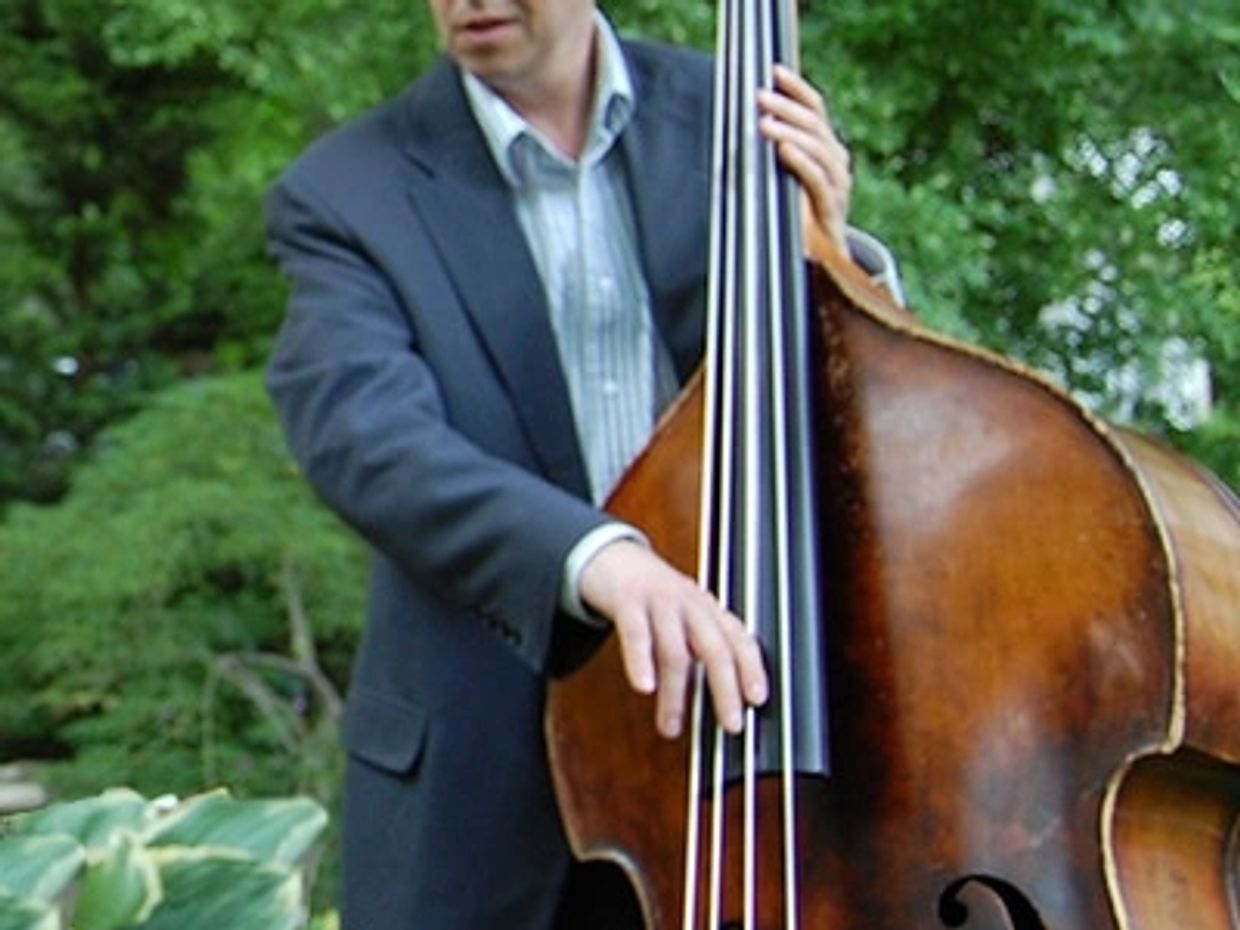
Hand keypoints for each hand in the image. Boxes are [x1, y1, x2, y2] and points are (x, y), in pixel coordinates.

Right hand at [577, 540, 768, 738]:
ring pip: (675, 649)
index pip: (740, 638)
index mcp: (709, 611)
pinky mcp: (628, 602)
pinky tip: (643, 686)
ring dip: (675, 693)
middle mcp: (691, 604)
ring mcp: (660, 602)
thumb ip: (704, 648)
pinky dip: (641, 661)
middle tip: (731, 724)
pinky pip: (637, 634)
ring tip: (671, 726)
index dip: (752, 668)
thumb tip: (721, 699)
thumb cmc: (656, 597)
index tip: (757, 699)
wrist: (616, 558)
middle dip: (726, 689)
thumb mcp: (688, 617)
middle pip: (715, 648)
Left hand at [758, 64, 851, 254]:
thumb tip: (748, 125)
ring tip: (765, 123)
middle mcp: (836, 161)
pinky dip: (801, 161)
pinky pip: (817, 179)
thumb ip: (777, 154)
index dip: (797, 88)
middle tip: (760, 96)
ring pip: (817, 147)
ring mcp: (838, 183)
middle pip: (814, 124)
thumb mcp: (787, 178)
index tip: (774, 70)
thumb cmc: (800, 216)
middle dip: (786, 107)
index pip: (815, 109)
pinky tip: (785, 150)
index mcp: (826, 148)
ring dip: (789, 132)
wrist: (824, 259)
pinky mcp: (832, 206)